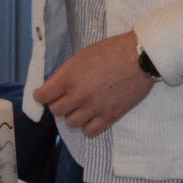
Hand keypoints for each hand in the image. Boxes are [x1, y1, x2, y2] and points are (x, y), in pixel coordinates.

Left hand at [33, 32, 154, 138]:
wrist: (140, 58)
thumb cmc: (112, 51)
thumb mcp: (83, 55)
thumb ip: (67, 71)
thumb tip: (55, 84)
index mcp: (69, 78)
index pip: (43, 95)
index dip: (42, 95)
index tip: (45, 94)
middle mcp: (78, 96)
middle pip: (56, 111)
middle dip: (58, 104)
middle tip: (66, 98)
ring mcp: (94, 108)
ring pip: (71, 123)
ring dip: (72, 115)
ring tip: (80, 108)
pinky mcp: (109, 117)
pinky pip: (90, 132)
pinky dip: (87, 127)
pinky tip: (91, 118)